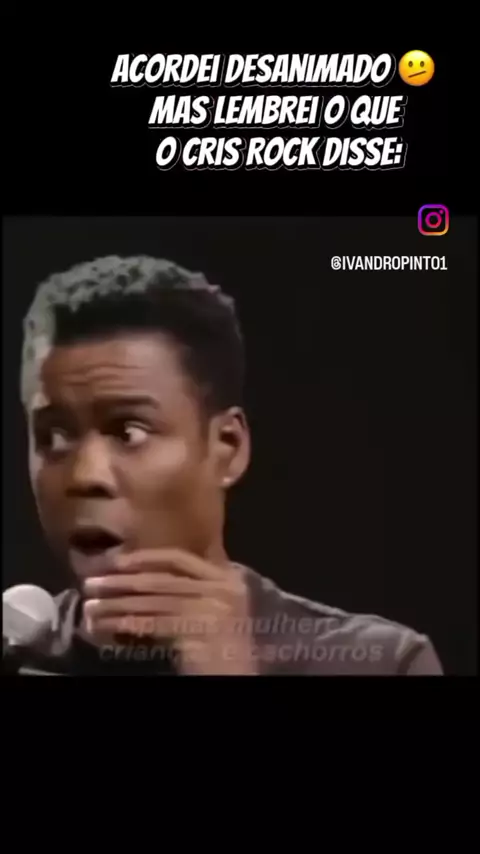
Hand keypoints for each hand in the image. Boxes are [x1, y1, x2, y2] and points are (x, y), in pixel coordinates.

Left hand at [82, 550, 256, 674]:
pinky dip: (125, 624)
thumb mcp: (215, 607)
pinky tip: (106, 626)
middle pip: (160, 580)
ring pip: (152, 603)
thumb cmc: (224, 644)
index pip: (179, 559)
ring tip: (90, 607)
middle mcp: (221, 590)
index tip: (115, 561)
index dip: (144, 558)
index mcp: (226, 578)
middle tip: (90, 584)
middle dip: (121, 581)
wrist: (239, 675)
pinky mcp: (199, 635)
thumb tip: (138, 577)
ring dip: (116, 605)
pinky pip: (153, 626)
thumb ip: (191, 588)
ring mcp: (212, 611)